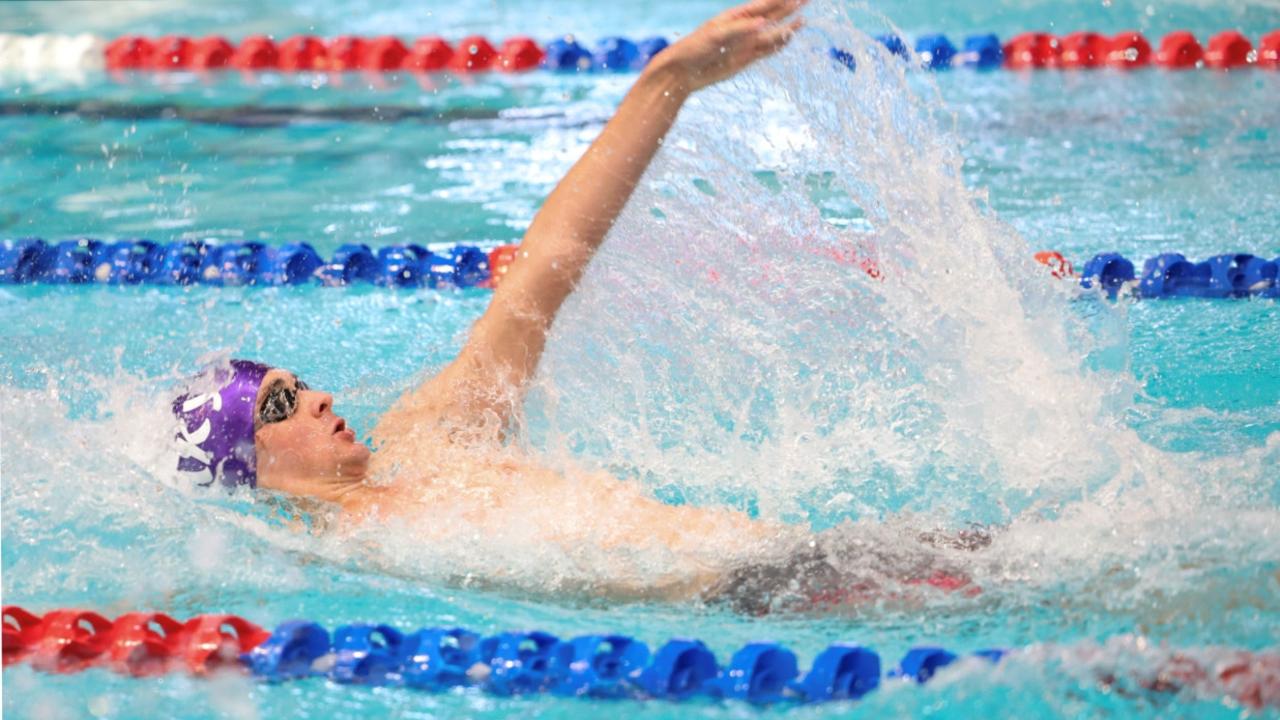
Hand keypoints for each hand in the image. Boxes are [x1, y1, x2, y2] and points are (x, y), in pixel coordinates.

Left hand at [648, 0, 804, 93]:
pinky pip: (766, 51)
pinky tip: (788, 39)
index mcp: (735, 17)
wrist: (682, 72)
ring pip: (772, 34)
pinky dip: (778, 46)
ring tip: (803, 19)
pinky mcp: (744, 60)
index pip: (764, 5)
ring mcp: (745, 44)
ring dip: (788, 27)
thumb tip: (764, 22)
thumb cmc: (693, 48)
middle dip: (789, 7)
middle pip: (772, 16)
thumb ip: (739, 29)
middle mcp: (743, 28)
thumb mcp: (714, 36)